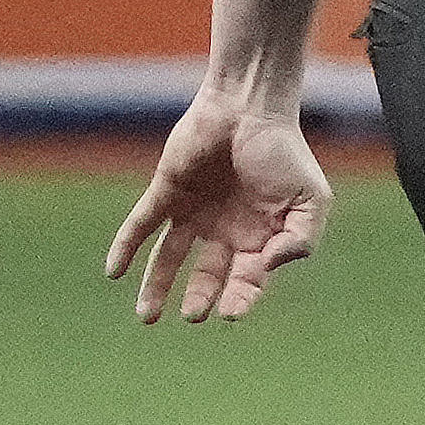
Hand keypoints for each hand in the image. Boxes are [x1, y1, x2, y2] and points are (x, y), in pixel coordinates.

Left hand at [106, 95, 332, 322]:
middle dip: (198, 297)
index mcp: (259, 236)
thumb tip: (268, 269)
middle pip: (206, 273)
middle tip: (191, 316)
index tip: (230, 314)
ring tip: (146, 317)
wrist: (249, 107)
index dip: (240, 298)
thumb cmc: (286, 153)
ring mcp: (193, 211)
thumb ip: (301, 239)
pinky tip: (113, 272)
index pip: (248, 278)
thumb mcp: (312, 200)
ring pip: (169, 256)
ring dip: (156, 286)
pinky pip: (141, 225)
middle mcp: (224, 229)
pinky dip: (125, 248)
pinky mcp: (166, 192)